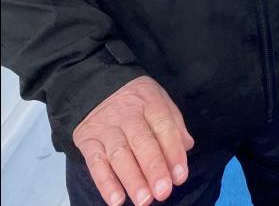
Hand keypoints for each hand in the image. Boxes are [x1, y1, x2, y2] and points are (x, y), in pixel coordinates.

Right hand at [73, 75, 194, 205]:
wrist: (95, 87)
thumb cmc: (135, 100)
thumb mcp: (158, 99)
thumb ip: (173, 123)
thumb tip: (186, 147)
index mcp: (149, 101)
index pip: (164, 126)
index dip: (173, 152)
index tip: (180, 176)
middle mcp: (127, 114)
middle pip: (142, 142)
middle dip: (154, 168)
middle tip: (163, 192)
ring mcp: (106, 128)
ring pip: (120, 155)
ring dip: (132, 180)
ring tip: (144, 200)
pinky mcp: (88, 141)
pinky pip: (95, 164)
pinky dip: (105, 183)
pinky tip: (116, 200)